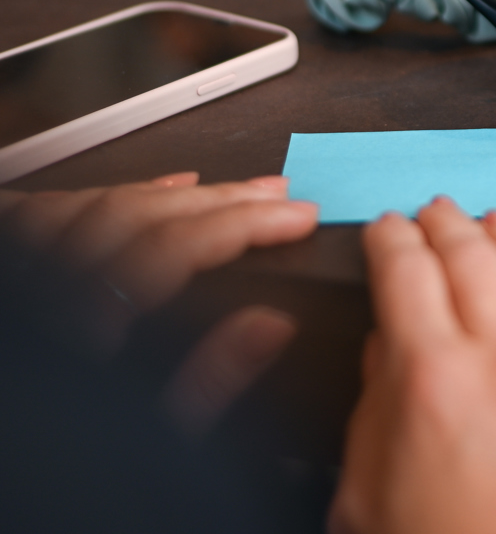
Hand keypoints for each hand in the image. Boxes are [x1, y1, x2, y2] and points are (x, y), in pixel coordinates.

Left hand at [0, 172, 318, 435]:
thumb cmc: (54, 477)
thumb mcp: (147, 444)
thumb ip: (207, 385)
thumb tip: (271, 326)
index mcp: (82, 327)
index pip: (176, 247)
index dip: (246, 223)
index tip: (298, 217)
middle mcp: (49, 288)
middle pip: (141, 216)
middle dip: (222, 200)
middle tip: (278, 195)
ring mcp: (27, 277)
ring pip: (99, 206)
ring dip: (171, 194)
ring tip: (228, 189)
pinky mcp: (16, 278)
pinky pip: (53, 213)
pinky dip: (108, 196)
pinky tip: (146, 192)